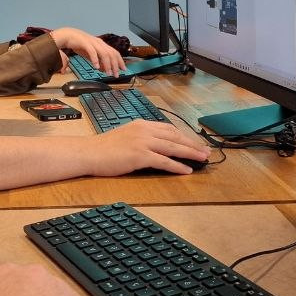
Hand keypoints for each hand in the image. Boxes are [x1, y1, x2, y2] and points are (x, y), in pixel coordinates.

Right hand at [49, 26, 125, 76]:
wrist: (68, 36)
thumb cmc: (79, 44)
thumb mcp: (91, 54)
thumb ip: (98, 60)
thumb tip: (105, 69)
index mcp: (102, 44)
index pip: (115, 52)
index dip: (120, 61)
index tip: (124, 69)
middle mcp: (99, 43)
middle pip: (111, 54)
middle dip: (115, 65)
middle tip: (116, 74)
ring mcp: (93, 42)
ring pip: (104, 53)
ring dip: (107, 64)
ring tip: (108, 73)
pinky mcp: (85, 43)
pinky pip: (92, 52)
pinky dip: (95, 60)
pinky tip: (96, 67)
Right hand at [90, 120, 210, 175]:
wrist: (89, 153)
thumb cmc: (104, 148)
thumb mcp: (125, 136)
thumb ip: (141, 138)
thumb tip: (155, 147)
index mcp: (142, 124)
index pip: (169, 129)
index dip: (183, 136)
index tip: (194, 142)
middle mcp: (145, 130)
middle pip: (175, 136)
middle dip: (192, 144)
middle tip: (206, 151)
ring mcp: (143, 142)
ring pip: (173, 147)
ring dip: (190, 153)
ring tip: (202, 159)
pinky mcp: (140, 155)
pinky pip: (164, 161)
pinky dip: (177, 166)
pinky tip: (187, 170)